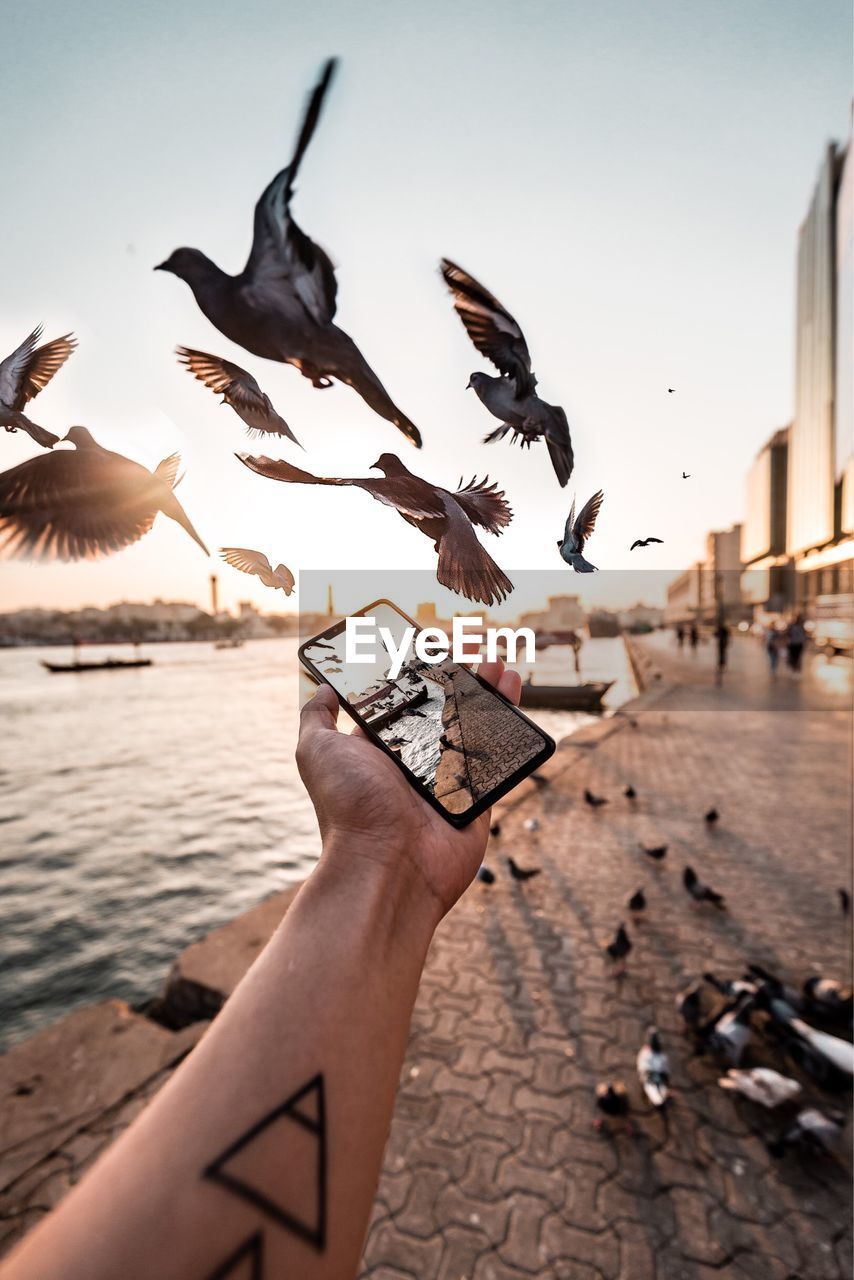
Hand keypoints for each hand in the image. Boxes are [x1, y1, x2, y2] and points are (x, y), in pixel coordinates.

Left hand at [296, 660, 520, 922]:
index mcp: (378, 750)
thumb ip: (317, 717)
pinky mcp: (478, 799)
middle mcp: (412, 764)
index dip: (416, 675)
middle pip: (442, 711)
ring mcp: (447, 781)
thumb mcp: (315, 751)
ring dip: (487, 693)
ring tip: (497, 664)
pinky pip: (497, 757)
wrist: (386, 866)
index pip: (401, 703)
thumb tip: (324, 687)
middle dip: (458, 679)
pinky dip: (509, 725)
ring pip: (473, 728)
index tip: (431, 646)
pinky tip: (513, 692)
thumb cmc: (349, 807)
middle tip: (473, 649)